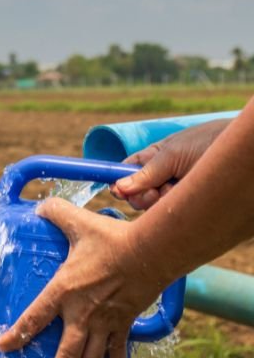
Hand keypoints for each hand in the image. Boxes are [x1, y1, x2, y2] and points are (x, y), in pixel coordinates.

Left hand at [0, 198, 166, 357]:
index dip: (17, 335)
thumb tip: (39, 207)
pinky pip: (119, 352)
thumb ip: (55, 212)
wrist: (150, 252)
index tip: (4, 348)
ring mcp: (105, 322)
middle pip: (65, 355)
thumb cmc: (111, 239)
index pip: (34, 318)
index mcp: (63, 290)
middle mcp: (82, 313)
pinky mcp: (125, 324)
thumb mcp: (78, 221)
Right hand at [111, 119, 230, 209]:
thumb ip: (145, 173)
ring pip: (152, 208)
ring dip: (160, 202)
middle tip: (156, 192)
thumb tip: (117, 188)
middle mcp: (162, 177)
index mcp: (153, 159)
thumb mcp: (172, 154)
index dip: (119, 183)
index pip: (126, 173)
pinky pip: (171, 215)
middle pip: (135, 196)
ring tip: (178, 190)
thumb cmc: (208, 143)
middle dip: (141, 197)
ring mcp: (175, 193)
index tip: (117, 191)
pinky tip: (185, 199)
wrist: (244, 151)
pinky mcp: (189, 207)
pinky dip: (174, 209)